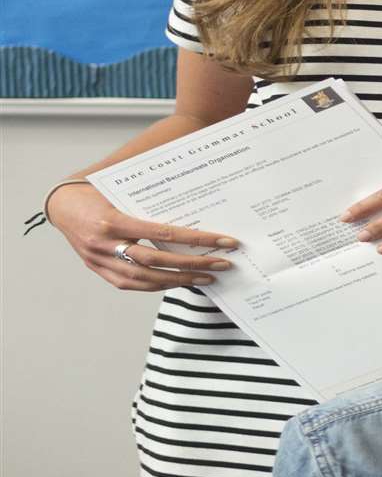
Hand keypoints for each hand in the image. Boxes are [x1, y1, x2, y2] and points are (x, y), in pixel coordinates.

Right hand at [45, 182, 237, 291]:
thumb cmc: (97, 192)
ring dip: (179, 280)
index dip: (196, 239)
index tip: (223, 241)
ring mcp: (99, 259)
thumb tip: (197, 207)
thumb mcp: (124, 192)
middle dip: (193, 264)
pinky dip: (156, 284)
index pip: (163, 233)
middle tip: (222, 264)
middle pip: (156, 261)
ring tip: (207, 278)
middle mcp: (104, 243)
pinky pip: (130, 283)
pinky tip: (177, 281)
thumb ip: (154, 201)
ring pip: (144, 278)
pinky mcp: (97, 268)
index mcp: (113, 220)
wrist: (62, 205)